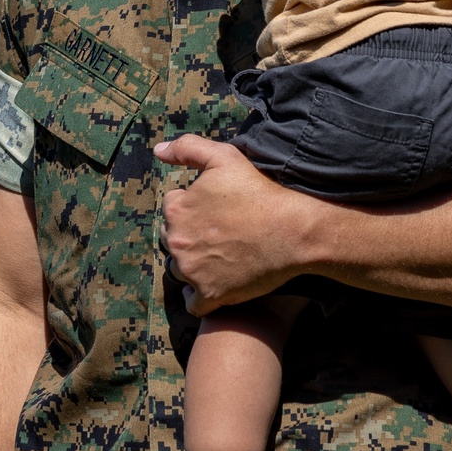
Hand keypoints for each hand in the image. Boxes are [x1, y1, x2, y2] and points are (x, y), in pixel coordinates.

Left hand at [156, 136, 317, 312]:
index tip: (214, 209)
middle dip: (188, 235)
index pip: (171, 207)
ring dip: (192, 265)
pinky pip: (193, 302)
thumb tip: (157, 151)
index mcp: (176, 209)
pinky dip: (200, 296)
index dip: (192, 206)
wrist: (293, 230)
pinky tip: (215, 284)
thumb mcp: (224, 157)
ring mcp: (192, 271)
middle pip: (172, 239)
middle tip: (218, 232)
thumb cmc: (260, 191)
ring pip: (179, 269)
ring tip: (219, 257)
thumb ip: (187, 148)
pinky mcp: (210, 294)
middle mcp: (177, 241)